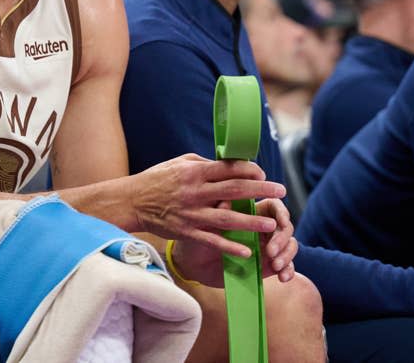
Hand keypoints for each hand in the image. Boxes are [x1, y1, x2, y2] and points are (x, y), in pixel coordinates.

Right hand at [132, 153, 285, 255]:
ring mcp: (191, 213)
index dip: (250, 170)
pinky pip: (212, 240)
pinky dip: (230, 246)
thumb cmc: (157, 179)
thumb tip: (229, 164)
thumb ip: (204, 164)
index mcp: (195, 171)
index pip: (229, 168)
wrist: (132, 202)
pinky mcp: (186, 232)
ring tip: (273, 224)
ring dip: (252, 221)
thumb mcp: (179, 163)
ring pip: (228, 218)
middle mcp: (195, 192)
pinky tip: (247, 251)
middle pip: (235, 190)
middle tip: (281, 192)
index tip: (264, 173)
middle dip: (261, 190)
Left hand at [171, 198, 297, 287]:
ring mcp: (267, 247)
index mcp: (250, 212)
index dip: (281, 213)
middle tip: (270, 251)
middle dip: (282, 238)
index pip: (274, 207)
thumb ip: (217, 211)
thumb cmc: (198, 235)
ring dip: (287, 254)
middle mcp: (262, 228)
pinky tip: (282, 277)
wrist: (193, 262)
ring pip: (290, 245)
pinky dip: (289, 270)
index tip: (280, 222)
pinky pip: (286, 266)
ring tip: (276, 265)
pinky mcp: (267, 265)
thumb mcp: (205, 223)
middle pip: (285, 226)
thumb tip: (225, 202)